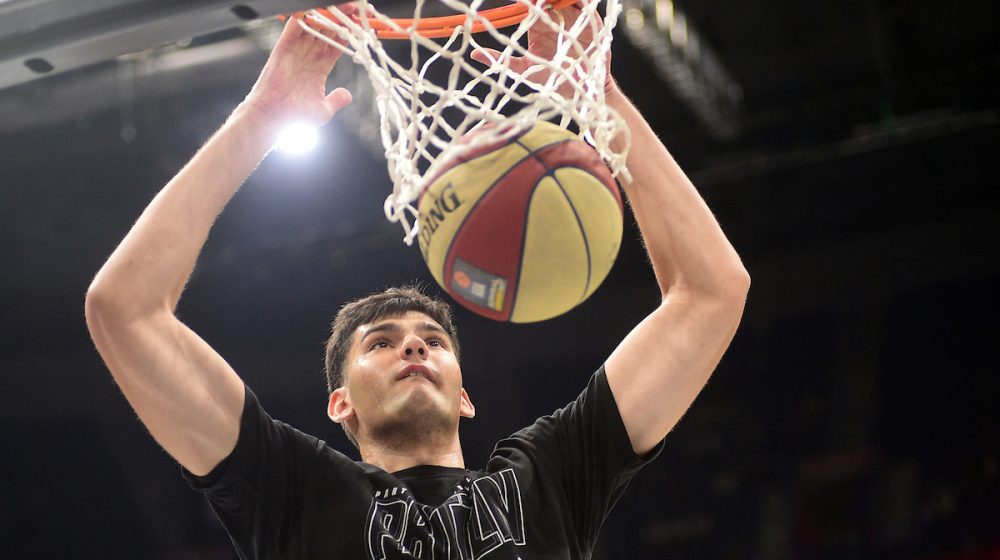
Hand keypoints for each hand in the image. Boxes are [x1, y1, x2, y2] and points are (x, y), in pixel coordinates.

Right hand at [241, 11, 354, 127]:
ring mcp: (296, 50)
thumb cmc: (293, 117)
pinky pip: (294, 26)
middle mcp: (308, 56)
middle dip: (341, 20)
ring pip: (314, 24)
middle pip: (327, 31)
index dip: (349, 36)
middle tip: (355, 10)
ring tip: (345, 7)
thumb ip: (336, 100)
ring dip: (328, 15)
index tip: (362, 28)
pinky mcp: (284, 47)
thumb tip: (347, 96)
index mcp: (319, 68)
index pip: (336, 45)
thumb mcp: (322, 110)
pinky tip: (318, 9)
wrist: (273, 118)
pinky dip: (305, 15)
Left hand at [470, 2, 614, 97]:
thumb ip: (501, 60)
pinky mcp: (590, 22)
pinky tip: (568, 0)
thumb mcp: (522, 70)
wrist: (579, 93)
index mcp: (539, 28)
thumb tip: (474, 55)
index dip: (527, 0)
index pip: (532, 6)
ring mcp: (573, 20)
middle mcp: (555, 20)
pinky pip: (585, 4)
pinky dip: (578, 0)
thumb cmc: (552, 82)